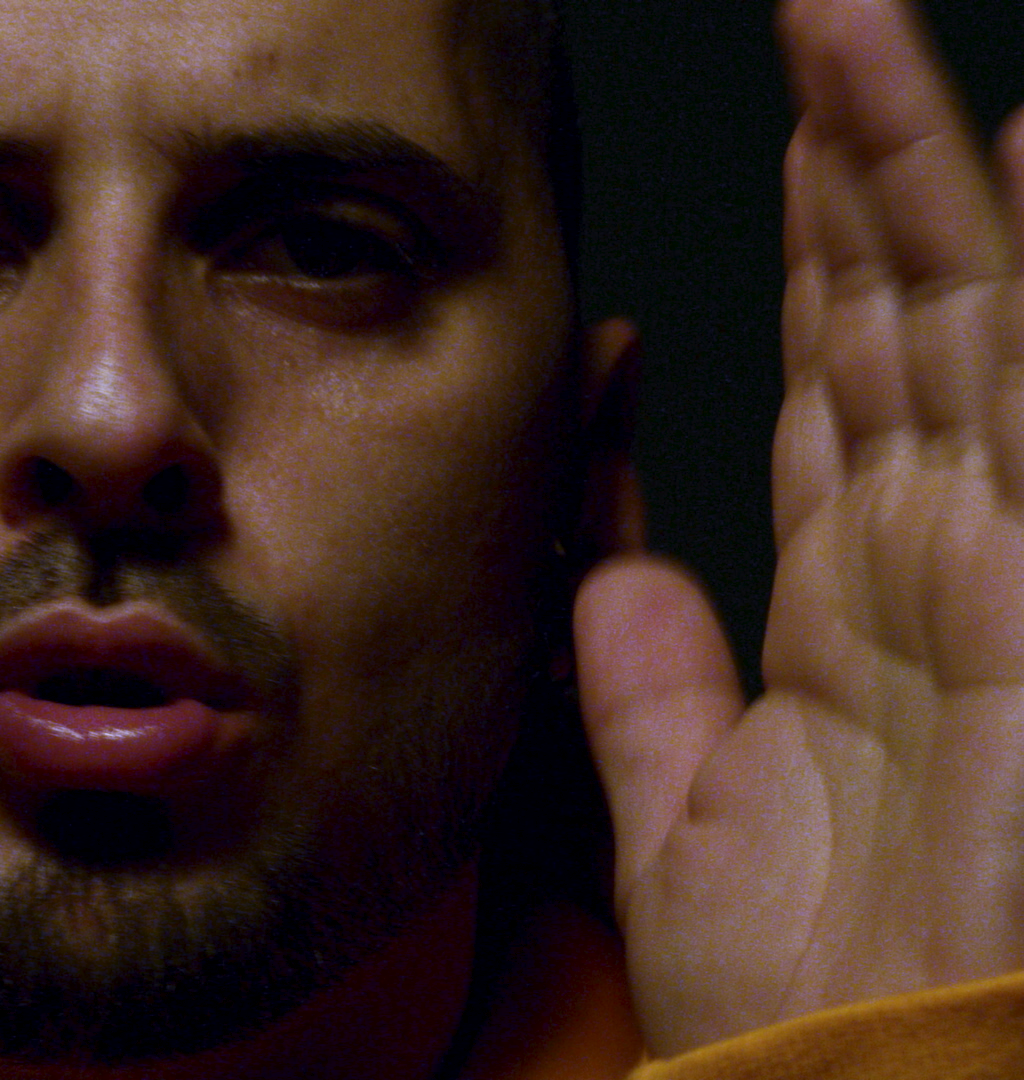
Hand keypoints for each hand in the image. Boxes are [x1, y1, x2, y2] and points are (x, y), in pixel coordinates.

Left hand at [574, 0, 1023, 1055]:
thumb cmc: (801, 985)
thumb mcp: (679, 804)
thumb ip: (647, 676)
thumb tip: (615, 564)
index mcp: (850, 601)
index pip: (835, 387)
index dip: (816, 269)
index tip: (789, 164)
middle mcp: (936, 552)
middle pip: (893, 318)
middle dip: (855, 169)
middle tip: (822, 26)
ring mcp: (1004, 548)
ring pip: (954, 307)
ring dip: (907, 159)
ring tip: (856, 27)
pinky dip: (1019, 252)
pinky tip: (1020, 133)